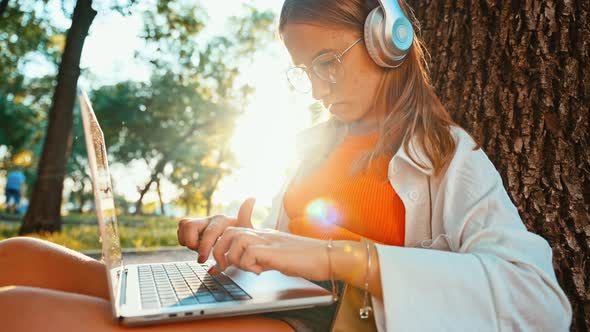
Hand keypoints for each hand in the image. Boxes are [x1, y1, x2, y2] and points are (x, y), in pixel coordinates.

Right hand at [177, 198, 255, 262]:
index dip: (203, 247)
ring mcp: (201, 221)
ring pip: (183, 225)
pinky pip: (180, 229)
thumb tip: (252, 197)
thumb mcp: (246, 232)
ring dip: (187, 240)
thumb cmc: (242, 238)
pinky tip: (196, 245)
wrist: (238, 239)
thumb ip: (246, 216)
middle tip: (201, 255)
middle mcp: (210, 218)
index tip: (203, 259)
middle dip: (192, 243)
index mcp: (222, 220)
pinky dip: (184, 239)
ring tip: (199, 248)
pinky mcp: (194, 226)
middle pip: (189, 225)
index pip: (208, 232)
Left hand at [212, 227, 329, 280]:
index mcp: (265, 235)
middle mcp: (264, 234)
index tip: (222, 257)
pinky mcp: (274, 251)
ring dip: (235, 257)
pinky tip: (261, 271)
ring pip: (236, 239)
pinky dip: (249, 265)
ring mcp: (269, 240)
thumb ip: (264, 258)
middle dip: (220, 250)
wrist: (327, 256)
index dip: (224, 238)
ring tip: (247, 268)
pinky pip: (249, 253)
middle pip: (229, 231)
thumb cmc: (307, 259)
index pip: (239, 225)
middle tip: (225, 267)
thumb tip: (253, 266)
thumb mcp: (279, 257)